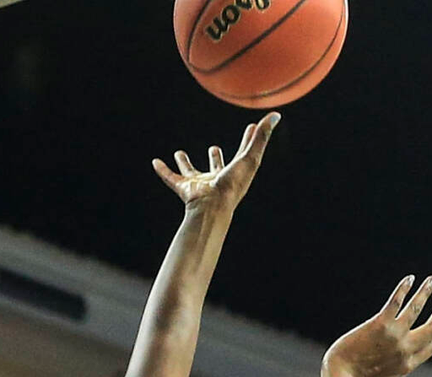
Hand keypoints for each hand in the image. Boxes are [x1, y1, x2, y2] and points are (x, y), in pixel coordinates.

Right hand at [153, 114, 279, 218]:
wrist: (212, 206)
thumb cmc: (232, 184)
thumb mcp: (250, 157)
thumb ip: (261, 137)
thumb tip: (276, 115)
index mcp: (235, 174)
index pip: (244, 154)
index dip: (248, 140)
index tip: (252, 128)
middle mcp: (217, 180)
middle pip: (216, 167)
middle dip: (215, 158)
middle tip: (214, 148)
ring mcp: (200, 186)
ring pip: (191, 173)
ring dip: (186, 164)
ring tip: (180, 153)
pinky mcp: (185, 190)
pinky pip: (171, 178)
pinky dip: (163, 171)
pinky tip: (156, 162)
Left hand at [324, 275, 431, 376]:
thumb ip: (392, 365)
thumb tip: (394, 358)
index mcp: (406, 365)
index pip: (430, 347)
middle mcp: (404, 350)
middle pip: (430, 328)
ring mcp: (394, 336)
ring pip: (416, 308)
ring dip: (426, 291)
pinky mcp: (380, 324)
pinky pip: (396, 302)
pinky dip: (404, 288)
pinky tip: (410, 278)